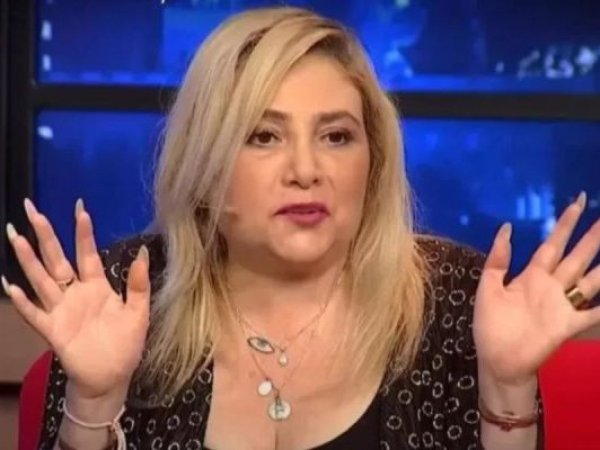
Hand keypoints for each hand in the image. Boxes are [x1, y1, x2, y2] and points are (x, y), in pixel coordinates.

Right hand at [2, 199, 150, 398]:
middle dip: (45, 234)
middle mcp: (75, 293)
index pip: (87, 252)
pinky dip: (22, 302)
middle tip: (31, 208)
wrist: (113, 376)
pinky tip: (11, 285)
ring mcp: (61, 310)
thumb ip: (139, 283)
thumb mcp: (139, 312)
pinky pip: (34, 314)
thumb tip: (143, 250)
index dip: (83, 231)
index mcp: (97, 286)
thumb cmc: (126, 343)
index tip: (80, 207)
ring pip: (41, 279)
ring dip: (28, 259)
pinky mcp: (53, 330)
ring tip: (15, 236)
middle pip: (56, 258)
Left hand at [474, 192, 599, 385]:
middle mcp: (552, 285)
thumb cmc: (490, 324)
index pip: (552, 243)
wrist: (497, 360)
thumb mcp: (488, 286)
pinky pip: (594, 313)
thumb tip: (506, 227)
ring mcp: (563, 304)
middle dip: (592, 236)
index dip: (565, 223)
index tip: (579, 202)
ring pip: (591, 278)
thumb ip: (498, 259)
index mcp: (531, 274)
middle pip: (577, 255)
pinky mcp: (569, 324)